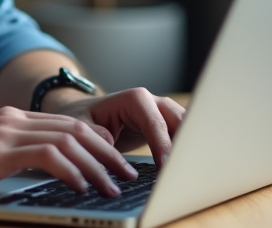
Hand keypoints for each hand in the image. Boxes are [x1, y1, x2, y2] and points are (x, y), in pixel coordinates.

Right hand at [0, 107, 137, 197]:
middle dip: (108, 152)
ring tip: (114, 187)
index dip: (97, 142)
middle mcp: (12, 120)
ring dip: (98, 165)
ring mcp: (4, 133)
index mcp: (9, 120)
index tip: (116, 163)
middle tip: (129, 175)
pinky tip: (82, 187)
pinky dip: (71, 171)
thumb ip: (3, 155)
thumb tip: (31, 174)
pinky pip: (46, 156)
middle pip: (76, 128)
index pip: (66, 124)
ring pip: (68, 140)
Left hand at [45, 88, 185, 162]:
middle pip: (179, 120)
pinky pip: (183, 137)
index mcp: (134, 99)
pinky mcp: (166, 128)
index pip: (155, 121)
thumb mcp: (80, 126)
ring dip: (191, 147)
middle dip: (185, 143)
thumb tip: (110, 141)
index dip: (162, 143)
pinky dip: (186, 151)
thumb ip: (94, 133)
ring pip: (186, 128)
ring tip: (191, 172)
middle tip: (186, 170)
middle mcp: (153, 103)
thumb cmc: (83, 119)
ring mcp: (162, 115)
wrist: (86, 116)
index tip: (166, 165)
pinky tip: (187, 170)